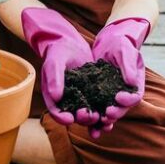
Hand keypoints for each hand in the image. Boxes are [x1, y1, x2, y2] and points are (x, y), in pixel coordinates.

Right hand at [21, 7, 97, 125]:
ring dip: (95, 118)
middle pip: (74, 116)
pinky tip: (111, 112)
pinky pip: (98, 104)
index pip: (56, 112)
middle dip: (82, 119)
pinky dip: (103, 110)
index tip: (70, 119)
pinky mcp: (92, 93)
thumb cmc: (58, 52)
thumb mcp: (55, 63)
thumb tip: (56, 97)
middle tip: (90, 115)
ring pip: (87, 113)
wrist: (70, 44)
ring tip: (103, 118)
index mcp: (53, 97)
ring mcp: (80, 98)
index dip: (62, 117)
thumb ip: (54, 78)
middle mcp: (67, 101)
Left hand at [89, 17, 149, 136]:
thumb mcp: (124, 51)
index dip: (127, 100)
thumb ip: (127, 65)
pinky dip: (94, 120)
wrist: (107, 42)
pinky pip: (98, 110)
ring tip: (97, 125)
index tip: (117, 97)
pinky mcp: (99, 97)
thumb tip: (131, 82)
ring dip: (104, 121)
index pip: (135, 96)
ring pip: (110, 113)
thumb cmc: (119, 44)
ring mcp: (112, 96)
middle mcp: (125, 93)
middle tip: (107, 113)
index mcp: (135, 84)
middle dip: (115, 113)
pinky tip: (89, 127)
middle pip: (123, 109)